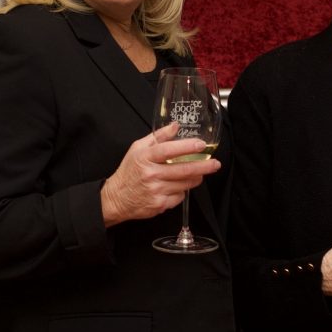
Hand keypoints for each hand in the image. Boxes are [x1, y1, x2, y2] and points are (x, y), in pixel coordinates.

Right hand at [100, 123, 222, 226]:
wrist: (116, 198)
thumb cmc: (128, 172)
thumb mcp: (137, 149)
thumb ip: (157, 137)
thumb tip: (175, 126)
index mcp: (145, 158)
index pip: (168, 150)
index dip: (187, 147)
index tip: (201, 145)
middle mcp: (151, 174)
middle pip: (183, 169)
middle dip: (203, 166)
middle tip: (215, 163)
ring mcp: (156, 191)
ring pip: (185, 184)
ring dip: (195, 178)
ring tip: (199, 173)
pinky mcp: (159, 204)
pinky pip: (180, 197)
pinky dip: (182, 191)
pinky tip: (177, 187)